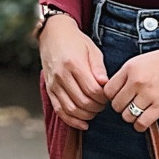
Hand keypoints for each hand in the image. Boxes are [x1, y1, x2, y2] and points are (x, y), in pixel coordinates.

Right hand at [39, 13, 108, 129]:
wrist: (53, 34)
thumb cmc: (76, 42)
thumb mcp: (92, 50)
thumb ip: (99, 69)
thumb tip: (106, 85)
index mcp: (74, 64)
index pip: (92, 90)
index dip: (104, 98)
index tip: (109, 96)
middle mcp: (61, 76)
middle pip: (83, 102)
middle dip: (97, 107)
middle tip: (104, 105)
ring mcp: (53, 84)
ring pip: (71, 109)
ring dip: (86, 115)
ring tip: (95, 111)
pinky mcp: (49, 90)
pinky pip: (60, 111)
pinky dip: (72, 121)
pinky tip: (83, 124)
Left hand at [106, 19, 158, 129]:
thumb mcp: (147, 59)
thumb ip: (132, 73)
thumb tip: (122, 89)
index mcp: (131, 66)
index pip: (108, 89)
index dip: (113, 96)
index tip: (120, 98)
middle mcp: (137, 80)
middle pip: (116, 105)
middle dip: (122, 108)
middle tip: (130, 107)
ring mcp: (149, 94)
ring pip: (127, 116)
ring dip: (131, 117)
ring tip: (139, 114)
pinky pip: (141, 123)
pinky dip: (140, 125)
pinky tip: (145, 122)